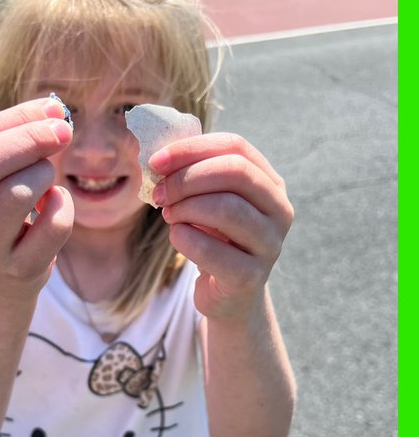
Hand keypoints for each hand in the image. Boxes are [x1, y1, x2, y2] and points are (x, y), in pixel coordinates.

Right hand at [0, 98, 73, 289]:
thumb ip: (12, 138)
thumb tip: (54, 112)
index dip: (15, 119)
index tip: (53, 110)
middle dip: (28, 139)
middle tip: (62, 131)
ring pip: (15, 195)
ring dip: (43, 173)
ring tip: (47, 175)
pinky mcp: (19, 270)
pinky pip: (53, 226)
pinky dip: (65, 204)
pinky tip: (57, 203)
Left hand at [151, 132, 292, 320]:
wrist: (226, 291)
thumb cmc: (212, 233)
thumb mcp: (206, 197)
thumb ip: (190, 171)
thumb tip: (158, 156)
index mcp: (269, 181)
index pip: (235, 146)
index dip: (191, 148)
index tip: (156, 161)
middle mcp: (279, 210)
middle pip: (235, 172)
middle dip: (186, 178)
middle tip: (158, 192)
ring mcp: (271, 244)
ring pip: (226, 207)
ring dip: (184, 207)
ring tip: (168, 214)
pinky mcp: (251, 277)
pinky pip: (211, 249)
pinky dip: (183, 238)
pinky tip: (178, 237)